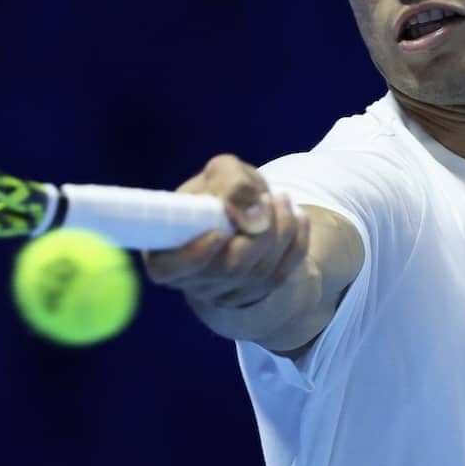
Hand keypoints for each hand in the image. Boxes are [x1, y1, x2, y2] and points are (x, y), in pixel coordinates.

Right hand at [141, 153, 308, 311]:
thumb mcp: (223, 172)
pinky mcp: (257, 293)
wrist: (243, 209)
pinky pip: (284, 273)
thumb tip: (254, 219)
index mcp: (167, 251)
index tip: (218, 234)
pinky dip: (297, 242)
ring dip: (281, 230)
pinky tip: (297, 218)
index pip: (167, 269)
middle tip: (269, 198)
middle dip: (259, 231)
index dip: (192, 257)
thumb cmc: (222, 189)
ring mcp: (227, 292)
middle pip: (231, 268)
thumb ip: (232, 185)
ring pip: (261, 271)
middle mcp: (194, 280)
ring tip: (282, 199)